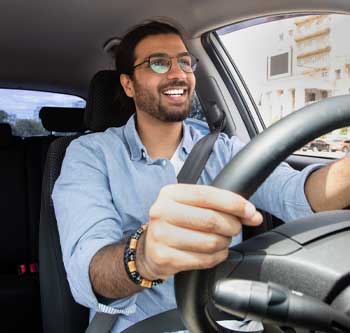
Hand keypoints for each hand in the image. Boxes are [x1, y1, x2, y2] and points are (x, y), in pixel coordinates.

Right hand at [136, 184, 262, 280]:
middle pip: (211, 219)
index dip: (233, 203)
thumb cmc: (176, 223)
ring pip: (210, 242)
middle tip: (234, 229)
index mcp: (170, 193)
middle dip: (232, 226)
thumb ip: (219, 205)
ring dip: (225, 243)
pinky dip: (217, 257)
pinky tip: (215, 253)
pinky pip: (203, 260)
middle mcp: (162, 211)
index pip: (207, 195)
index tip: (250, 212)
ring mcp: (160, 235)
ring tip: (222, 240)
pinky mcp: (164, 257)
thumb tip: (252, 214)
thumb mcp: (191, 206)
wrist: (149, 249)